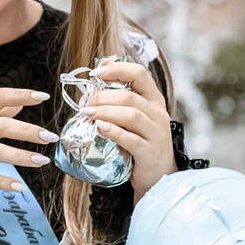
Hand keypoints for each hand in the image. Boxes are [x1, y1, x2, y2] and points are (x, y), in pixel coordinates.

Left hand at [79, 60, 178, 199]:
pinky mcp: (150, 153)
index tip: (97, 72)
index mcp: (154, 100)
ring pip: (131, 115)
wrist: (159, 176)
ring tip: (87, 115)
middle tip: (85, 104)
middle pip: (129, 96)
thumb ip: (120, 99)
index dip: (117, 69)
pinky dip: (114, 133)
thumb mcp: (134, 118)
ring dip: (105, 112)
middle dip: (102, 97)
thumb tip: (97, 74)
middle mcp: (158, 114)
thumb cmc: (141, 143)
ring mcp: (157, 134)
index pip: (139, 73)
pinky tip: (101, 129)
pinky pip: (131, 140)